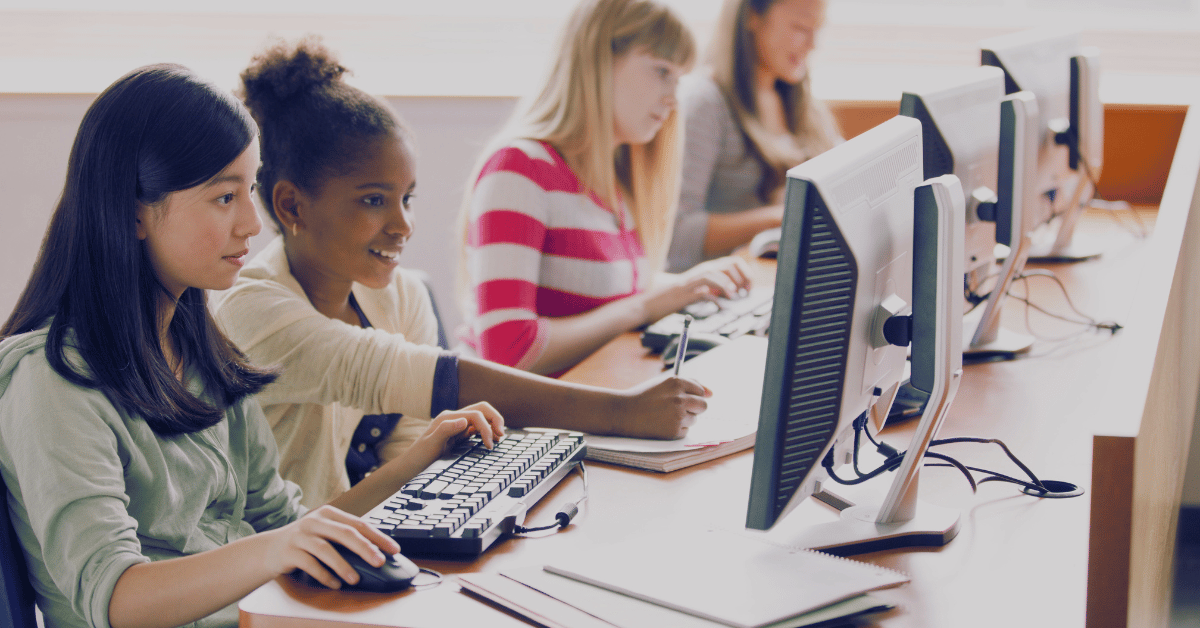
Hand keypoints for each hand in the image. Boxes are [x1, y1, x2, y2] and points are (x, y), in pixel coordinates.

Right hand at [262, 505, 399, 588]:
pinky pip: (309, 564)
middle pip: (344, 533)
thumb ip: (346, 539)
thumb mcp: (325, 534)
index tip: (394, 549)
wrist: (268, 549)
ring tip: (355, 579)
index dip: (378, 536)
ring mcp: (300, 535)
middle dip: (365, 548)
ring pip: (326, 549)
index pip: (359, 523)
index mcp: (329, 514)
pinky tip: (334, 584)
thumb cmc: (305, 542)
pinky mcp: (288, 551)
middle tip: (379, 562)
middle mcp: (315, 521)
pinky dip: (324, 575)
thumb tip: (377, 553)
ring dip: (343, 565)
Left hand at [407, 401, 505, 466]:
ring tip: (499, 438)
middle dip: (495, 418)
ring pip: (481, 417)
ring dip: (493, 424)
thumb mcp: (431, 444)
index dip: (486, 427)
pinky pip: (477, 428)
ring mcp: (457, 426)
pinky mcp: (459, 435)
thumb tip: (464, 420)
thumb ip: (446, 429)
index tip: (489, 445)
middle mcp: (454, 418)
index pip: (475, 414)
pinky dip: (487, 431)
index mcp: (448, 417)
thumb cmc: (419, 457)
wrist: (410, 467)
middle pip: (481, 409)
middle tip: (502, 435)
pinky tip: (490, 441)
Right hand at [610, 375, 711, 438]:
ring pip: (695, 419)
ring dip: (684, 419)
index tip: (680, 398)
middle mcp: (680, 398)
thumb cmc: (645, 396)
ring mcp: (678, 415)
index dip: (692, 395)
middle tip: (677, 409)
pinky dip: (677, 429)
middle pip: (703, 406)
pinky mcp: (675, 431)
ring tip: (664, 415)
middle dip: (694, 408)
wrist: (624, 412)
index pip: (700, 390)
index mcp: (677, 382)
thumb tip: (711, 393)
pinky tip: (662, 424)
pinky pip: (686, 430)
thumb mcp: (664, 383)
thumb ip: (688, 384)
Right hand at [641, 257, 752, 323]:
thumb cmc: (670, 300)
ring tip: (734, 294)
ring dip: (727, 283)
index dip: (744, 273)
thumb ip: (708, 290)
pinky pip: (702, 289)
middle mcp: (699, 272)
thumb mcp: (693, 292)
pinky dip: (714, 295)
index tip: (748, 287)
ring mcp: (691, 281)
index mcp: (703, 270)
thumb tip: (723, 294)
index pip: (731, 263)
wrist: (648, 304)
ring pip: (714, 272)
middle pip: (726, 265)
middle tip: (745, 290)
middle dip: (740, 276)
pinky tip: (720, 303)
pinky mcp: (684, 292)